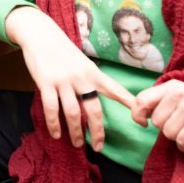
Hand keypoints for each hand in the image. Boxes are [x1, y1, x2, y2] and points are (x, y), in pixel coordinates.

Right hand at [5, 6, 137, 151]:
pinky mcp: (46, 82)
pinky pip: (51, 108)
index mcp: (93, 72)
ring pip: (74, 113)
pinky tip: (56, 134)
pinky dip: (54, 124)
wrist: (40, 35)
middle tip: (98, 147)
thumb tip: (95, 102)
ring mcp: (63, 80)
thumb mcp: (82, 63)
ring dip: (76, 132)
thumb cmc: (62, 52)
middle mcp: (81, 77)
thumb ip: (90, 80)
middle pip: (95, 110)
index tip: (143, 122)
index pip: (116, 90)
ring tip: (77, 144)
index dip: (129, 106)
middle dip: (98, 131)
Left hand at [131, 81, 183, 152]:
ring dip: (178, 137)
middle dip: (166, 128)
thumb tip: (142, 115)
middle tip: (182, 124)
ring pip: (167, 133)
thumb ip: (164, 101)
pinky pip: (181, 142)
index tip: (143, 122)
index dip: (137, 114)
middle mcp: (178, 95)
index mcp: (172, 86)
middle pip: (155, 121)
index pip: (141, 99)